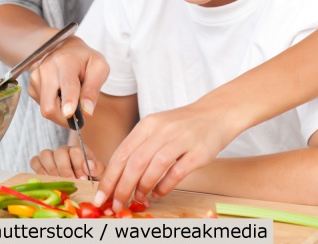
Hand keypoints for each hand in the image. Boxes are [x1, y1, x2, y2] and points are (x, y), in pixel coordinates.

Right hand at [27, 35, 109, 125]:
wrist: (67, 48)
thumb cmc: (85, 59)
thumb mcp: (99, 68)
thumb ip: (93, 89)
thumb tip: (87, 111)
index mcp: (66, 61)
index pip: (67, 85)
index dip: (69, 101)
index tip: (70, 113)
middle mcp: (47, 67)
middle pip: (49, 105)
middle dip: (64, 117)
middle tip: (78, 116)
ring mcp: (36, 76)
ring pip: (46, 108)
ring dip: (60, 109)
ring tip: (70, 95)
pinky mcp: (31, 84)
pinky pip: (42, 105)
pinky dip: (53, 104)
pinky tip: (60, 92)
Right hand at [30, 145, 103, 180]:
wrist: (82, 186)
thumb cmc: (90, 179)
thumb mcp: (99, 175)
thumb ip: (97, 169)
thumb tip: (90, 165)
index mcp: (79, 151)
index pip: (76, 150)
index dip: (78, 165)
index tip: (83, 179)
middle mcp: (64, 151)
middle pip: (59, 152)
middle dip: (65, 169)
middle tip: (70, 182)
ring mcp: (52, 156)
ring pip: (45, 154)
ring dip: (51, 170)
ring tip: (58, 183)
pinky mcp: (41, 164)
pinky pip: (34, 161)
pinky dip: (38, 170)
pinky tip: (47, 181)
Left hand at [94, 95, 238, 210]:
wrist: (215, 113)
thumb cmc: (183, 125)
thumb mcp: (157, 128)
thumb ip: (140, 147)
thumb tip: (119, 177)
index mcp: (148, 124)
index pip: (122, 153)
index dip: (109, 177)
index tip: (101, 196)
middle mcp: (162, 130)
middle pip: (135, 162)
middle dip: (122, 188)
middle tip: (116, 205)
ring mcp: (181, 139)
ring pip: (154, 166)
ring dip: (142, 187)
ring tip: (138, 199)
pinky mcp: (198, 152)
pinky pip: (177, 172)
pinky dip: (165, 186)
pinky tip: (158, 194)